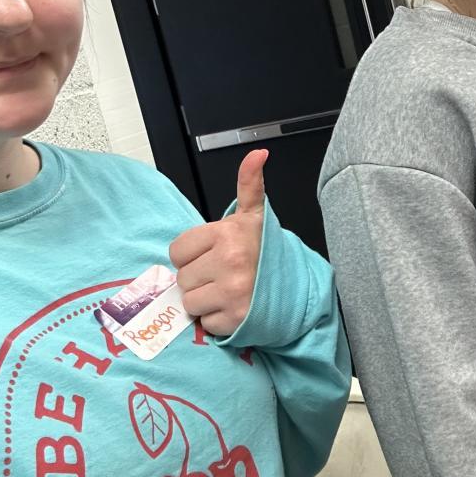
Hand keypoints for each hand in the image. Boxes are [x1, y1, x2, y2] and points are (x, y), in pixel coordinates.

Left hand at [169, 149, 267, 336]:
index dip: (192, 255)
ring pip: (190, 302)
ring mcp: (232, 293)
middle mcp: (230, 262)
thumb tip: (258, 153)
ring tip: (226, 291)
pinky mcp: (235, 320)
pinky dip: (216, 320)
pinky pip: (205, 323)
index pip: (177, 251)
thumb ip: (248, 184)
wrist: (298, 289)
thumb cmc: (266, 253)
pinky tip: (232, 308)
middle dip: (198, 278)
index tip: (213, 255)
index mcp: (228, 234)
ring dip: (204, 301)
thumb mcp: (254, 216)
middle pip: (182, 278)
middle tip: (222, 274)